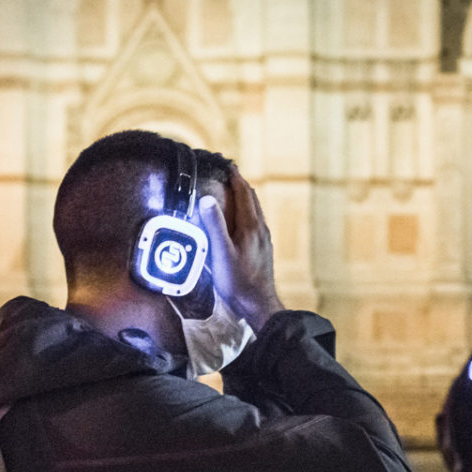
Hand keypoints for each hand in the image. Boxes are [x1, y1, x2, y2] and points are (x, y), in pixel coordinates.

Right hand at [199, 164, 283, 332]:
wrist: (259, 305)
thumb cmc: (238, 282)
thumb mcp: (221, 253)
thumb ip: (215, 225)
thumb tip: (207, 199)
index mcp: (251, 227)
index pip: (244, 194)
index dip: (235, 178)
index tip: (227, 165)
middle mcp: (261, 230)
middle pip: (252, 200)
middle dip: (241, 185)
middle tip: (229, 174)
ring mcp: (264, 240)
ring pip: (256, 211)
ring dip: (245, 198)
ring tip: (233, 192)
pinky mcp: (263, 249)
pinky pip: (256, 223)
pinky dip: (247, 212)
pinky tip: (241, 220)